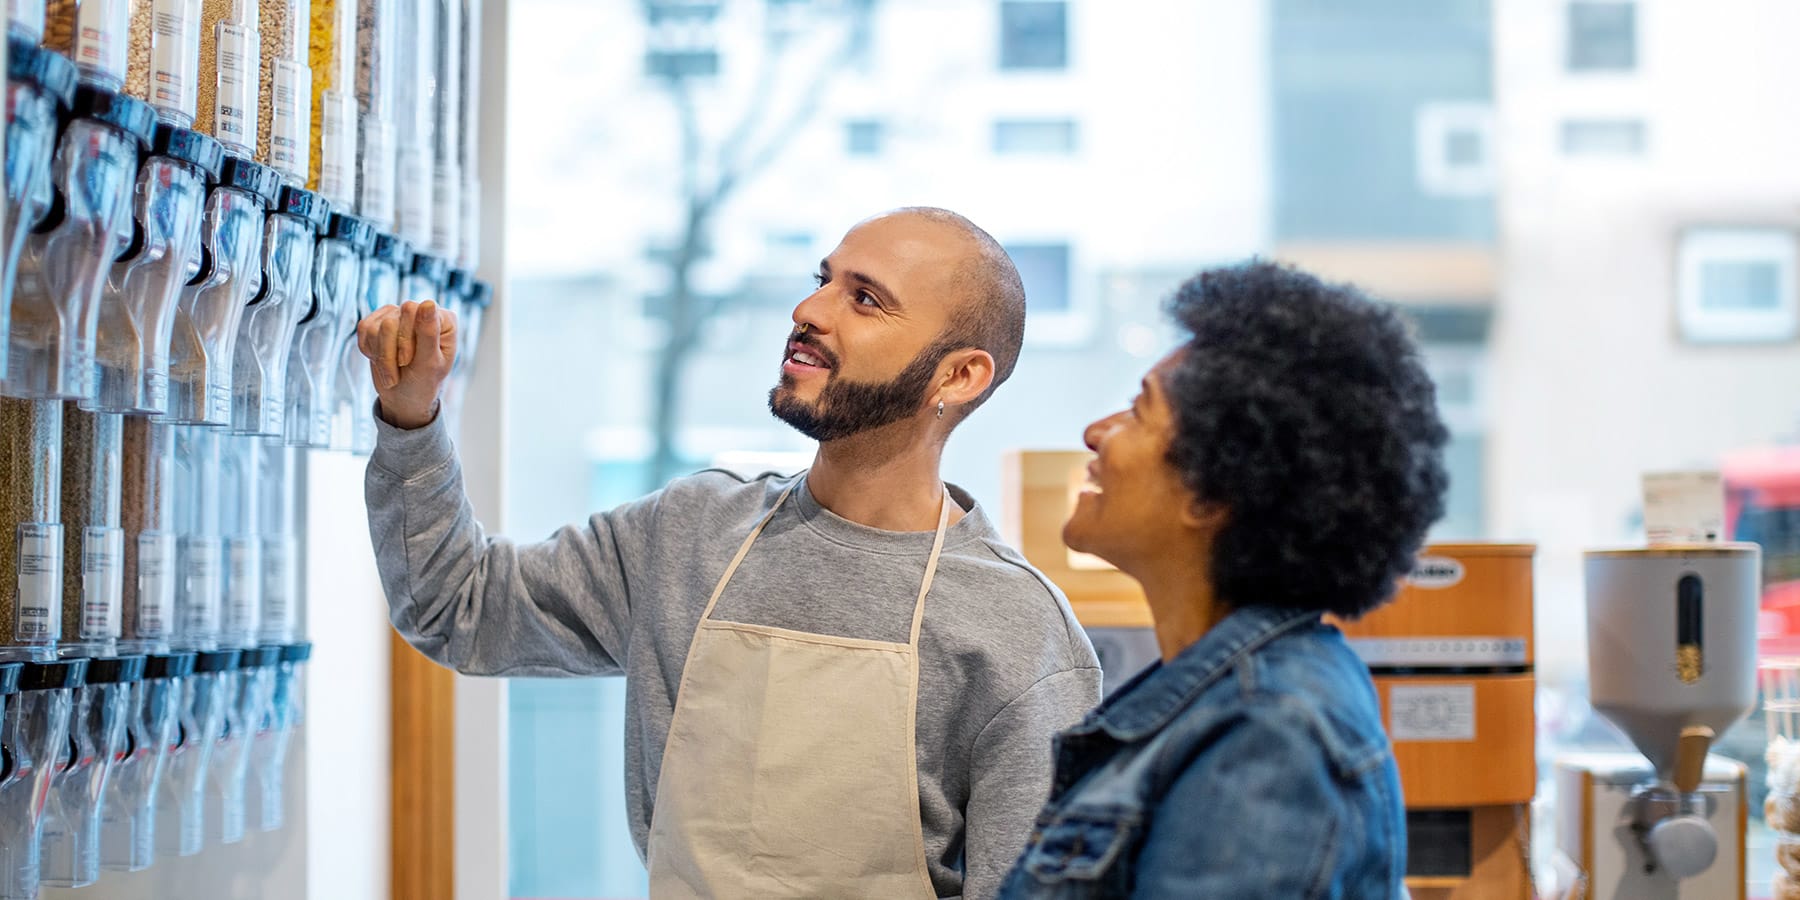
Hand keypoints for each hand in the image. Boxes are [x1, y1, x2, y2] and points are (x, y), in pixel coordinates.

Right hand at [357, 300, 458, 429]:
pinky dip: (369, 350)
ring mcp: (399, 314)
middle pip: (391, 320)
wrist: (404, 397)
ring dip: (380, 357)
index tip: (407, 362)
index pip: (413, 311)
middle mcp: (422, 312)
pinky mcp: (380, 321)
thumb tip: (427, 303)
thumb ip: (428, 334)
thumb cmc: (423, 383)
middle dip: (390, 352)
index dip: (404, 339)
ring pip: (375, 327)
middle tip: (397, 373)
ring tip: (392, 373)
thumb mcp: (429, 363)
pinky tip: (382, 361)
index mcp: (443, 319)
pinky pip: (364, 329)